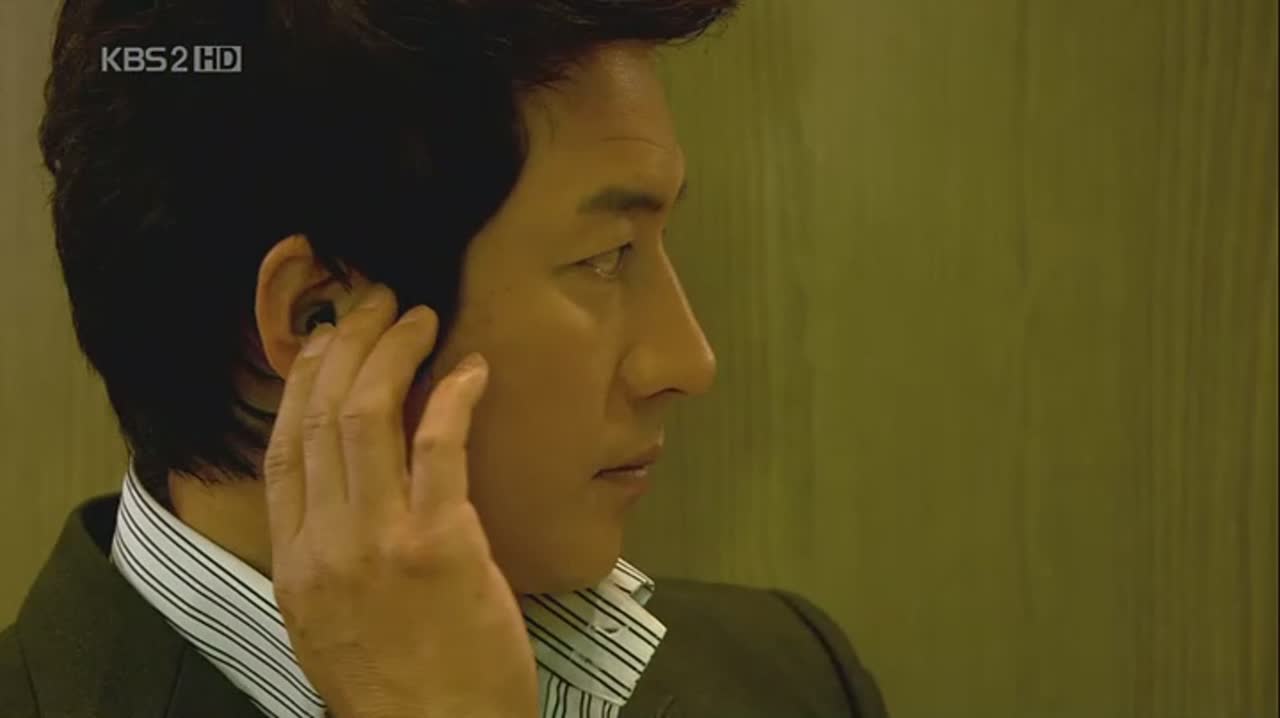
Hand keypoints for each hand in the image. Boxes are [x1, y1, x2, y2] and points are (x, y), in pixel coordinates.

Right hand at [262, 284, 537, 717]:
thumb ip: (330, 555)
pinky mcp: (443, 545)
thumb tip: (347, 493)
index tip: (324, 342)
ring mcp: (380, 542)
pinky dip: (453, 397)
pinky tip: (469, 369)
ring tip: (418, 319)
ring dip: (393, 354)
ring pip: (367, 418)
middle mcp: (326, 543)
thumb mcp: (332, 625)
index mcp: (296, 563)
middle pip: (320, 418)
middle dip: (346, 348)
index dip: (303, 382)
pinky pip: (440, 447)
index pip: (284, 447)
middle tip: (375, 307)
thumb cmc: (396, 692)